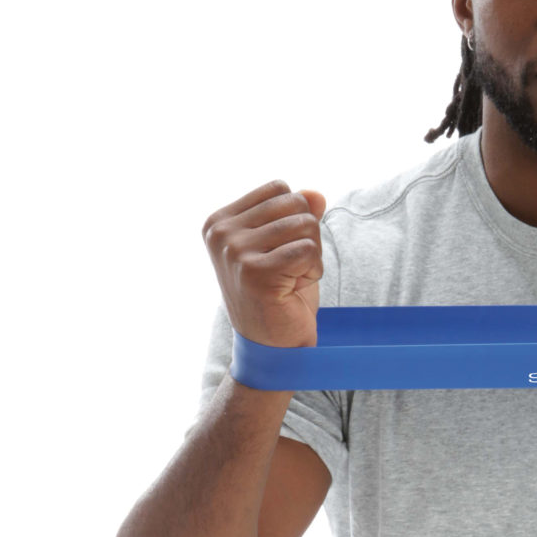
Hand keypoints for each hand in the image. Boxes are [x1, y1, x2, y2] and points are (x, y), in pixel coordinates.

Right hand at [202, 180, 327, 349]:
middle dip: (307, 235)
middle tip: (290, 268)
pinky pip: (308, 250)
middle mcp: (222, 233)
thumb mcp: (287, 247)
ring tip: (291, 280)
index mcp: (220, 221)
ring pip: (305, 224)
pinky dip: (313, 271)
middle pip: (294, 203)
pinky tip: (294, 289)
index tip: (280, 251)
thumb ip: (297, 216)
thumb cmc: (279, 296)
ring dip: (312, 255)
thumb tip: (316, 194)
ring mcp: (235, 252)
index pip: (278, 189)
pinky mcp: (256, 273)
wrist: (272, 348)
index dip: (294, 217)